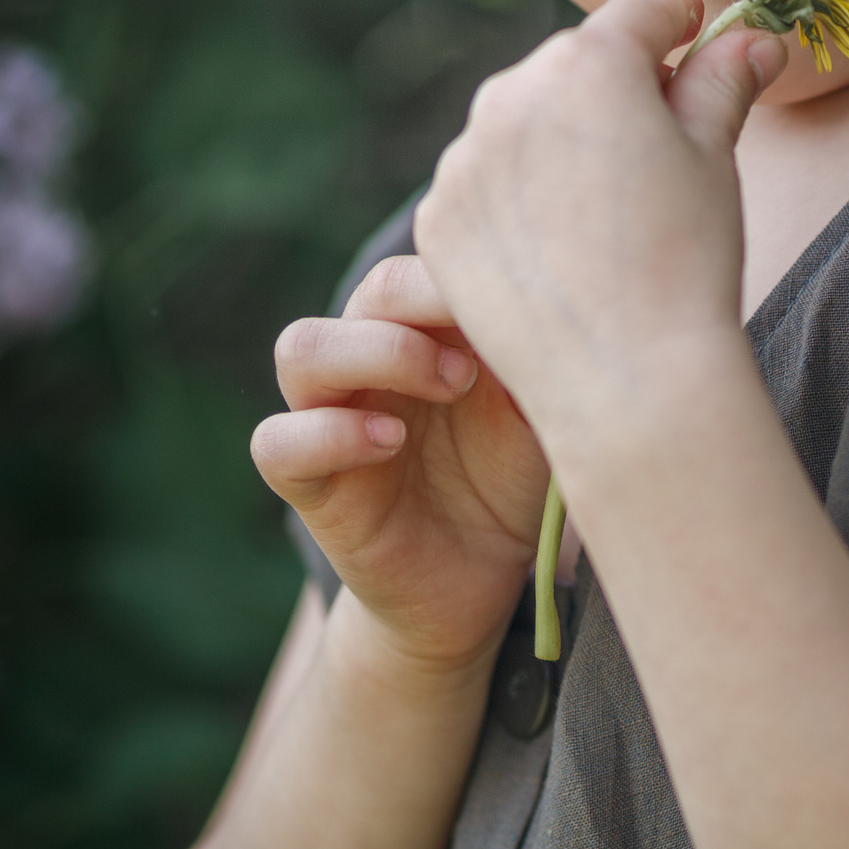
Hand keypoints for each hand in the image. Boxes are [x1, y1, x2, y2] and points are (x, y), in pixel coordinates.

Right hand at [252, 256, 552, 672]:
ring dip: (373, 354)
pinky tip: (388, 444)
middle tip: (484, 359)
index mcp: (427, 329)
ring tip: (446, 390)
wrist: (481, 583)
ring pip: (302, 349)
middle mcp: (371, 360)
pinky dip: (327, 434)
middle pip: (370, 290)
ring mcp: (330, 416)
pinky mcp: (309, 484)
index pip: (426, 265)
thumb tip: (570, 291)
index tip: (523, 303)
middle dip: (426, 306)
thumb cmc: (514, 482)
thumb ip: (540, 354)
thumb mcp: (543, 414)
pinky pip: (277, 442)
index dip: (464, 274)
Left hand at [412, 0, 786, 459]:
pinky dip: (514, 201)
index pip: (640, 17)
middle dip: (613, 90)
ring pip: (519, 124)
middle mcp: (511, 93)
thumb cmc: (687, 260)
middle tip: (657, 146)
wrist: (626, 378)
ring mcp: (464, 159)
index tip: (694, 40)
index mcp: (591, 62)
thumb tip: (755, 38)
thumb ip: (724, 81)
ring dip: (556, 143)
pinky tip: (557, 249)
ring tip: (603, 213)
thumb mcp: (716, 157)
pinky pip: (481, 186)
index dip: (677, 26)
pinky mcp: (438, 218)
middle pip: (572, 66)